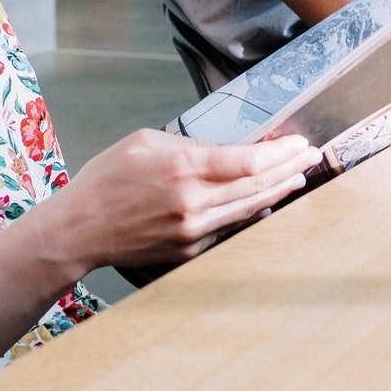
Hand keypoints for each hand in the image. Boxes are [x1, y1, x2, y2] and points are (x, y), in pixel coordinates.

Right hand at [51, 129, 319, 269]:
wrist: (79, 229)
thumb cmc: (106, 180)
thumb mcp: (147, 141)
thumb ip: (191, 145)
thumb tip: (228, 150)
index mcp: (183, 168)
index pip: (249, 161)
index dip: (280, 152)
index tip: (298, 142)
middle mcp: (193, 203)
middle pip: (257, 185)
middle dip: (289, 168)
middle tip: (310, 156)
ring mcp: (193, 231)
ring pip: (250, 209)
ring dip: (278, 191)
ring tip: (298, 177)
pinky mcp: (189, 249)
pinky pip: (230, 228)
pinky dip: (252, 212)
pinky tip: (266, 201)